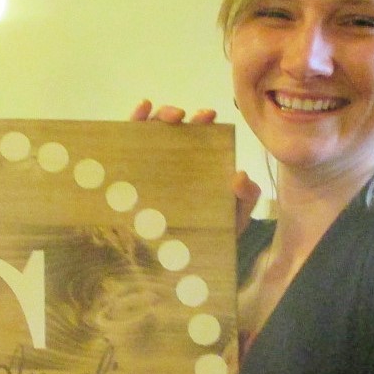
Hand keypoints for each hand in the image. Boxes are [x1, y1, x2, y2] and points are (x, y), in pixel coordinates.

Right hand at [130, 100, 262, 231]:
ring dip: (155, 116)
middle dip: (173, 114)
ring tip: (167, 116)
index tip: (209, 116)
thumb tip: (240, 175)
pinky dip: (132, 122)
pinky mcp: (130, 181)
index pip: (197, 136)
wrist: (190, 263)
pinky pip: (126, 149)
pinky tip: (141, 110)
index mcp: (197, 164)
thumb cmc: (215, 233)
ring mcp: (150, 168)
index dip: (201, 121)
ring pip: (147, 134)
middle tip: (182, 116)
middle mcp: (172, 161)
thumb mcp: (237, 215)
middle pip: (168, 129)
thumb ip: (247, 197)